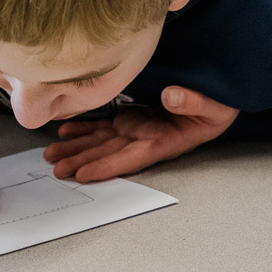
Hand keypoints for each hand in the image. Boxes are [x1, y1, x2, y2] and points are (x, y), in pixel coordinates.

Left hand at [43, 87, 238, 182]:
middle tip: (56, 169)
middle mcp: (145, 138)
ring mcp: (137, 128)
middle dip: (81, 161)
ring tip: (52, 154)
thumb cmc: (219, 105)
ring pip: (100, 141)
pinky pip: (104, 124)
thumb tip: (171, 96)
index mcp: (165, 140)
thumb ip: (194, 102)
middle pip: (108, 153)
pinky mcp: (132, 117)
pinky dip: (83, 127)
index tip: (83, 175)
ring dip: (76, 148)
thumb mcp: (215, 105)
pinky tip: (65, 132)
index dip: (106, 167)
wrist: (218, 98)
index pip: (131, 158)